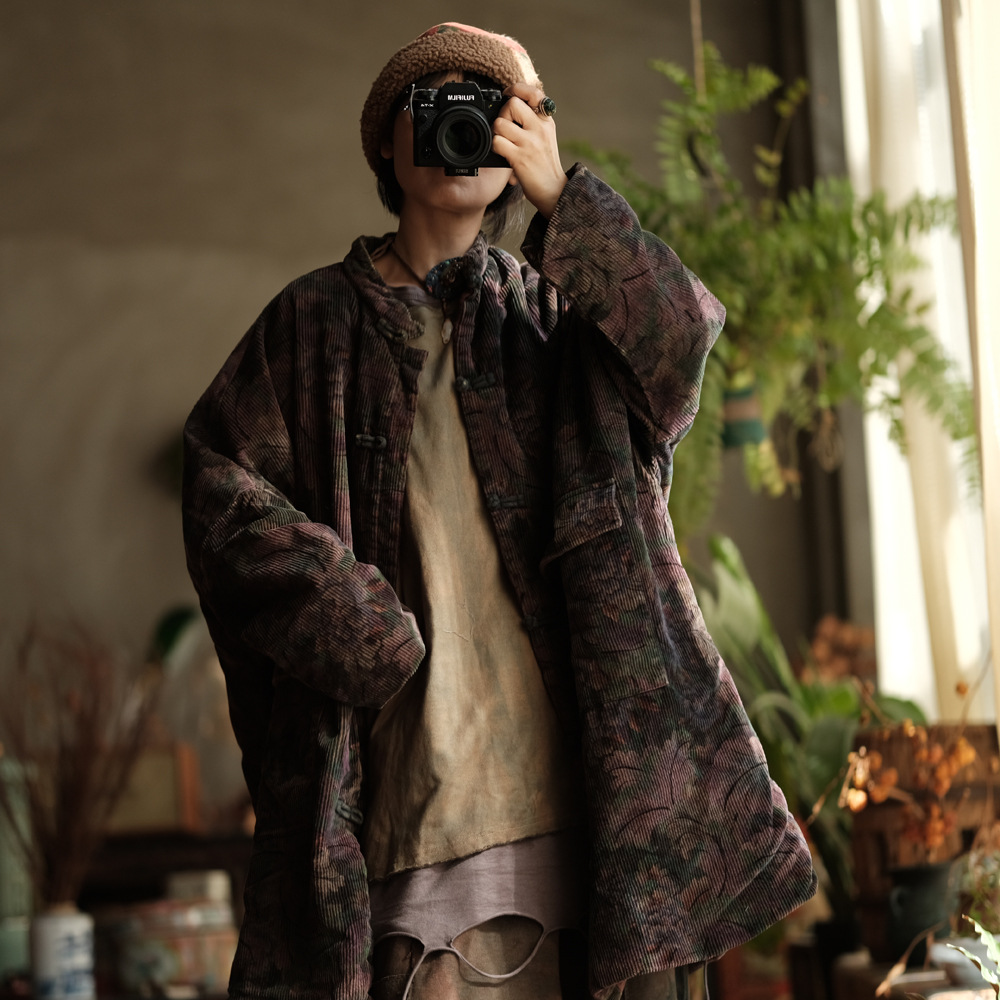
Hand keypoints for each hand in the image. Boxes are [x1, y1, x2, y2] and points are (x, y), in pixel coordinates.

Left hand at [492, 81, 566, 217]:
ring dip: (496, 133)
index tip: (508, 95)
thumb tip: (511, 103)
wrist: (553, 190)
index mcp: (546, 120)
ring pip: (500, 123)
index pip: (533, 92)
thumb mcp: (545, 136)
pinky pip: (497, 142)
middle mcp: (539, 128)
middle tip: (505, 128)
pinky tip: (502, 154)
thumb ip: (533, 120)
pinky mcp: (520, 158)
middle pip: (512, 104)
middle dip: (502, 114)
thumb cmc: (545, 165)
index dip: (517, 89)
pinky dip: (494, 148)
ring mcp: (530, 143)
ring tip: (504, 142)